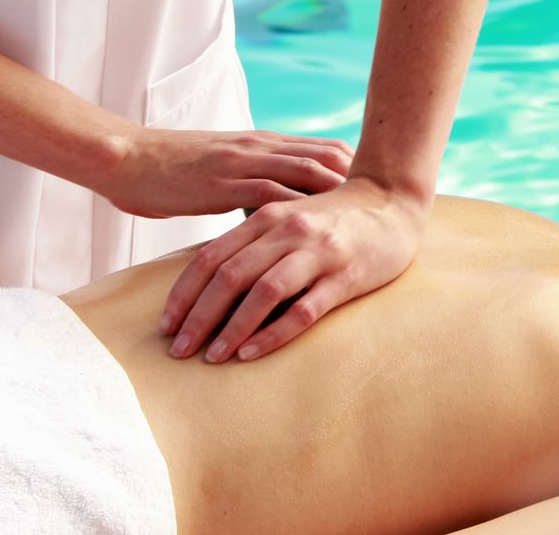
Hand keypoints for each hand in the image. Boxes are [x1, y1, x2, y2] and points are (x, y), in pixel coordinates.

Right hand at [96, 128, 353, 217]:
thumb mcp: (222, 169)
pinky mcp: (224, 182)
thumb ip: (252, 179)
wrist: (127, 159)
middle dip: (359, 179)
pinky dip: (299, 212)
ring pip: (307, 171)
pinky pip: (272, 195)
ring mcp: (244, 162)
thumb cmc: (170, 169)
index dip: (352, 167)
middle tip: (385, 205)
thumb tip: (278, 203)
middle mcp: (260, 148)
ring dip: (339, 194)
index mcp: (261, 144)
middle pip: (326, 157)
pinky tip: (318, 230)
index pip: (321, 148)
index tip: (377, 188)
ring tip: (366, 219)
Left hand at [160, 176, 427, 361]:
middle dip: (198, 317)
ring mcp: (318, 253)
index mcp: (267, 217)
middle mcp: (288, 232)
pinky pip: (304, 308)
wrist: (392, 201)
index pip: (211, 258)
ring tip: (212, 357)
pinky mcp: (347, 275)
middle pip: (229, 277)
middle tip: (178, 351)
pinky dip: (274, 332)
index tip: (165, 325)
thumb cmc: (336, 217)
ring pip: (263, 292)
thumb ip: (255, 243)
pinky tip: (253, 352)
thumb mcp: (289, 218)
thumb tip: (213, 285)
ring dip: (231, 328)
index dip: (183, 294)